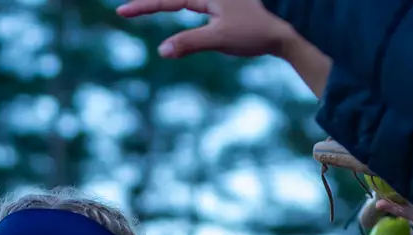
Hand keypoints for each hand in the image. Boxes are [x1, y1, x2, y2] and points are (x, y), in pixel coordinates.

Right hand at [116, 0, 293, 60]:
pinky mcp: (229, 7)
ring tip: (147, 8)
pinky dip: (184, 6)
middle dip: (153, 2)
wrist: (292, 27)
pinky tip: (180, 10)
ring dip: (169, 4)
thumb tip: (162, 50)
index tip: (121, 11)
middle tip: (128, 8)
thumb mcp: (221, 37)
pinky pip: (199, 4)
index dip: (144, 5)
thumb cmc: (258, 30)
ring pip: (187, 0)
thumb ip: (190, 42)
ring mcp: (221, 0)